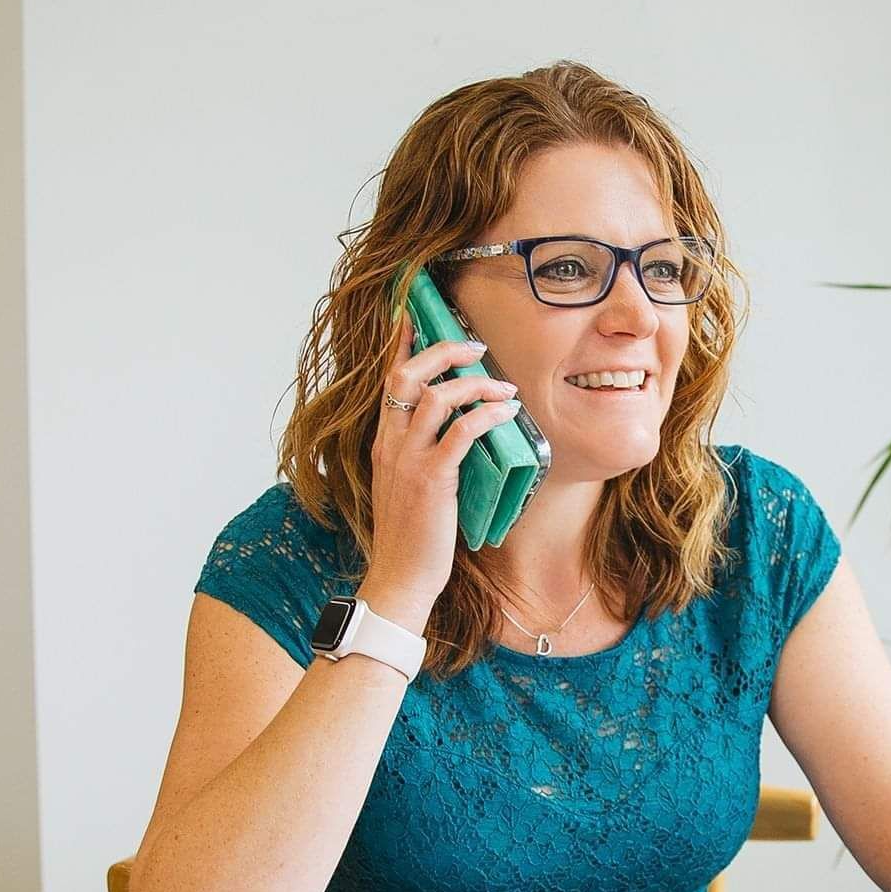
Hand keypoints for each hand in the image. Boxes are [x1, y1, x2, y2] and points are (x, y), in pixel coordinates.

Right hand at [359, 335, 521, 613]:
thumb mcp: (408, 486)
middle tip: (475, 345)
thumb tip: (457, 431)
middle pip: (407, 376)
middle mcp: (391, 445)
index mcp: (384, 443)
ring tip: (504, 386)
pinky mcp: (431, 480)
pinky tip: (506, 413)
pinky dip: (486, 416)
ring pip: (435, 398)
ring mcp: (408, 461)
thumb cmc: (411, 536)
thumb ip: (422, 455)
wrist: (400, 576)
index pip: (389, 381)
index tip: (412, 315)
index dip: (401, 344)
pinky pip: (460, 433)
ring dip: (474, 383)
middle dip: (442, 351)